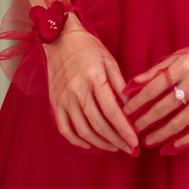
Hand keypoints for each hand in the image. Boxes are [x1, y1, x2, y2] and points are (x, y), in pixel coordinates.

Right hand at [43, 13, 138, 154]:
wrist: (61, 39)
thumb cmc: (89, 48)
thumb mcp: (109, 60)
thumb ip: (120, 84)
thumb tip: (131, 107)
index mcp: (94, 78)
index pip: (111, 111)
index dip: (124, 129)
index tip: (134, 142)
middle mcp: (77, 90)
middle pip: (98, 124)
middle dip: (116, 140)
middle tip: (129, 148)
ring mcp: (63, 98)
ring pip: (83, 130)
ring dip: (100, 143)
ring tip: (114, 147)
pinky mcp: (54, 102)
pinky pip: (65, 128)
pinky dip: (77, 140)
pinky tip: (90, 144)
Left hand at [121, 38, 188, 154]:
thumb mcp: (180, 54)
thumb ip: (157, 69)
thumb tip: (132, 83)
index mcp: (183, 66)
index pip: (153, 88)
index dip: (137, 102)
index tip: (125, 111)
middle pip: (163, 108)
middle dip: (144, 120)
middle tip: (132, 128)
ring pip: (179, 122)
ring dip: (160, 134)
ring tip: (147, 140)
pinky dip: (183, 141)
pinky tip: (170, 147)